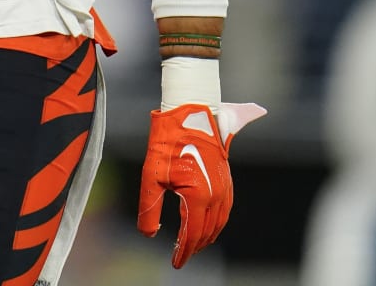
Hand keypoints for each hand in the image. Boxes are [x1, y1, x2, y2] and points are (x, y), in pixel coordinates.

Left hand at [138, 100, 264, 267]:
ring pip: (219, 222)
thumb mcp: (151, 176)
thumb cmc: (168, 142)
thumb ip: (149, 209)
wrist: (190, 113)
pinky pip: (225, 209)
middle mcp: (216, 195)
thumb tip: (148, 234)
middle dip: (195, 246)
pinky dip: (216, 222)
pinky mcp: (227, 178)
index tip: (176, 263)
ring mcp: (225, 187)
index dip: (184, 251)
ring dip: (207, 235)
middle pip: (208, 231)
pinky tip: (206, 222)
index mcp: (198, 197)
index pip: (192, 234)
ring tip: (194, 244)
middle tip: (182, 254)